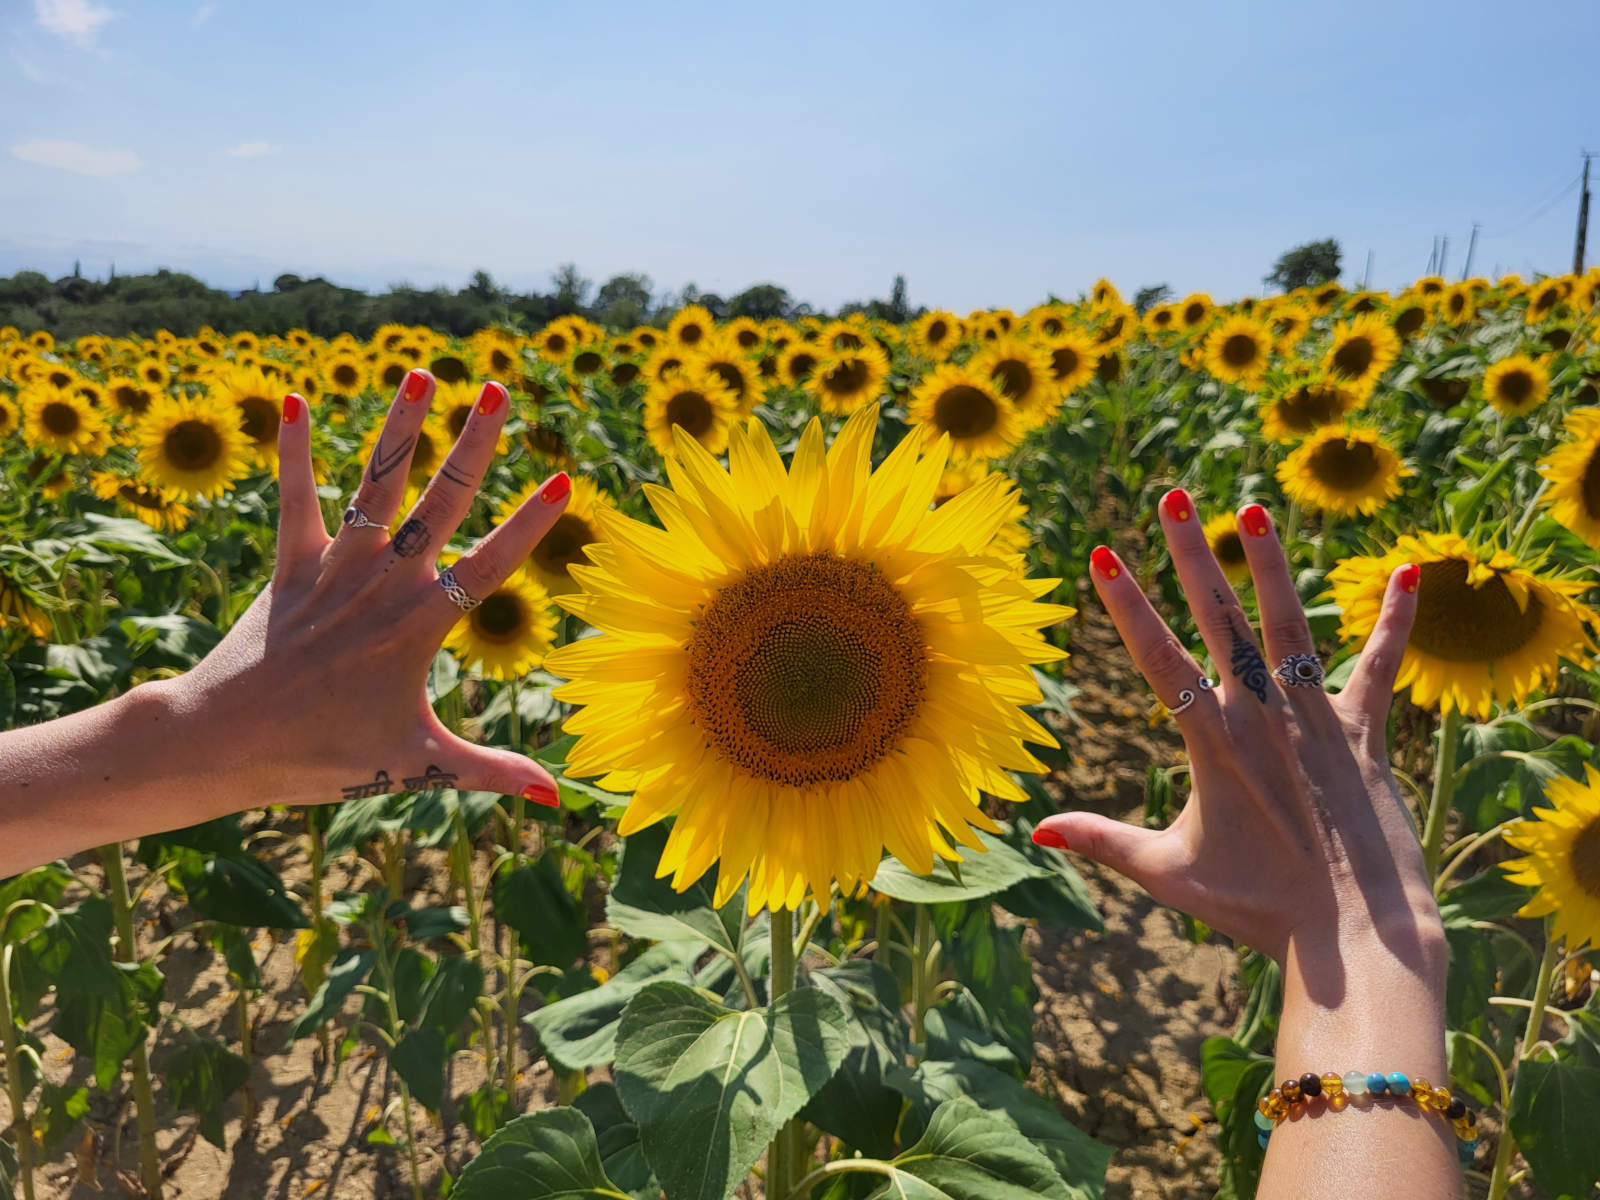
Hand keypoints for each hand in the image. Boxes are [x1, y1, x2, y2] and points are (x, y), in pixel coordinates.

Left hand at [166, 368, 568, 812]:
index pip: (490, 566)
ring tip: (418, 372)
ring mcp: (334, 569)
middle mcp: (383, 585)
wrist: (222, 741)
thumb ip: (491, 772)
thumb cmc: (321, 757)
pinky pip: (294, 499)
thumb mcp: (416, 766)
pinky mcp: (288, 566)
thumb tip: (558, 799)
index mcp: (420, 626)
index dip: (530, 525)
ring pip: (376, 485)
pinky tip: (288, 399)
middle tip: (499, 390)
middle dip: (474, 445)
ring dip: (398, 427)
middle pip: (440, 503)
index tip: (566, 482)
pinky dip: (290, 452)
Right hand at [1033, 489, 1440, 975]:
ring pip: (1288, 625)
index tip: (1104, 552)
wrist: (1354, 934)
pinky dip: (1394, 619)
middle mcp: (1260, 715)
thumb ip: (1104, 841)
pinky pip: (1380, 664)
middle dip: (1191, 555)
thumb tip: (1036, 833)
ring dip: (1270, 565)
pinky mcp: (1366, 732)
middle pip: (1219, 619)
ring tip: (1252, 509)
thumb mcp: (1169, 874)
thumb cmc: (1259, 908)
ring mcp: (1316, 718)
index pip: (1156, 657)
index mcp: (1210, 742)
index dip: (1127, 602)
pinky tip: (1409, 569)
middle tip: (1173, 497)